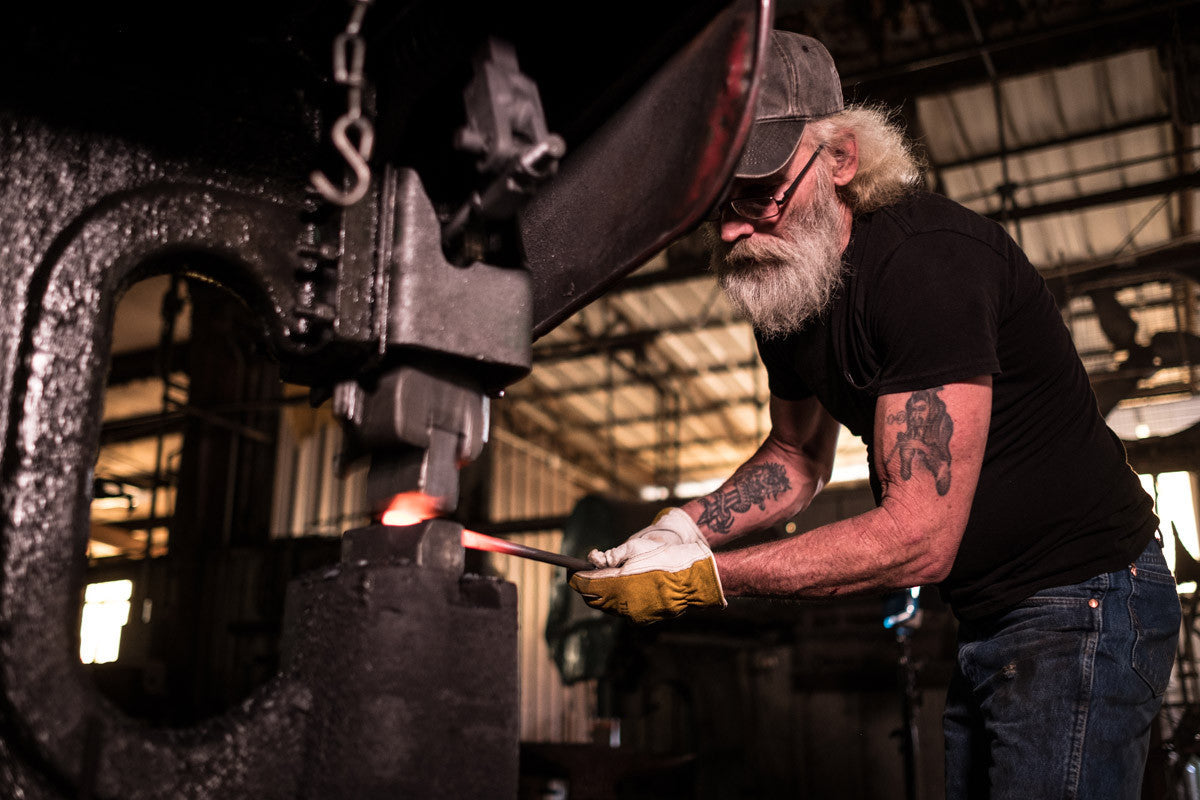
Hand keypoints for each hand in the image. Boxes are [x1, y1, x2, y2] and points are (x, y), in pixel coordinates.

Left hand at [569, 508, 725, 623]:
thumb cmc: (666, 557)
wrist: (695, 576)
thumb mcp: (636, 548)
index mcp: (618, 585)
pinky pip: (623, 611)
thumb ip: (610, 556)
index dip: (575, 577)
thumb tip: (593, 560)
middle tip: (584, 574)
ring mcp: (633, 615)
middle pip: (593, 599)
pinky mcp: (644, 620)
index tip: (571, 570)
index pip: (586, 584)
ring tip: (602, 581)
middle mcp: (623, 604)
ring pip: (607, 607)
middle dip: (586, 587)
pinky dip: (617, 601)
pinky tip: (622, 589)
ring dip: (601, 594)